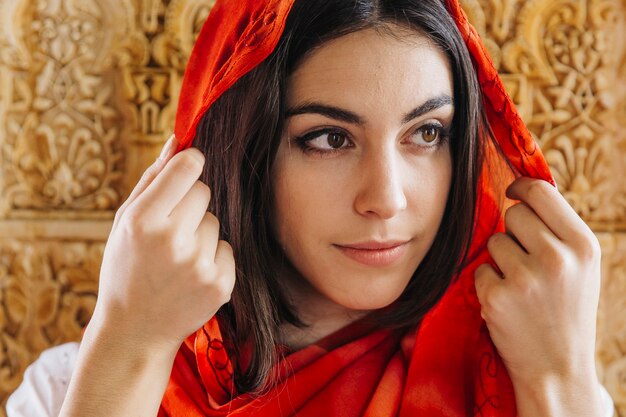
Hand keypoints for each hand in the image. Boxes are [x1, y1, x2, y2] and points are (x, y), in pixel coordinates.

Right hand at [93, 135, 235, 349]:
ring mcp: (200, 264)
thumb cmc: (127, 267)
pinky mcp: (221, 283)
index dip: (190, 164)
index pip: (189, 166)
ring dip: (201, 232)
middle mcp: (173, 240)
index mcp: (144, 220)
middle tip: (171, 229)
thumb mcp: (125, 222)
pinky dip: (213, 257)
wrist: (135, 329)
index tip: (188, 169)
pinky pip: (227, 248)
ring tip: (178, 258)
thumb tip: (178, 140)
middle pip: (205, 191)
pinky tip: (191, 275)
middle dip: (191, 202)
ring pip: (216, 221)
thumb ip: (152, 178)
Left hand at [474, 177, 600, 385]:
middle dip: (514, 232)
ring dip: (501, 260)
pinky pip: (480, 270)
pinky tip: (509, 304)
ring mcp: (526, 278)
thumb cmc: (567, 311)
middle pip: (513, 214)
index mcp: (583, 245)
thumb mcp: (582, 267)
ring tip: (522, 287)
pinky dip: (489, 284)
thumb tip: (526, 189)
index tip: (512, 192)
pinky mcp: (497, 297)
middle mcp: (557, 258)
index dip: (521, 187)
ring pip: (494, 242)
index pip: (541, 191)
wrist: (558, 368)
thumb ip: (558, 229)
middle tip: (527, 262)